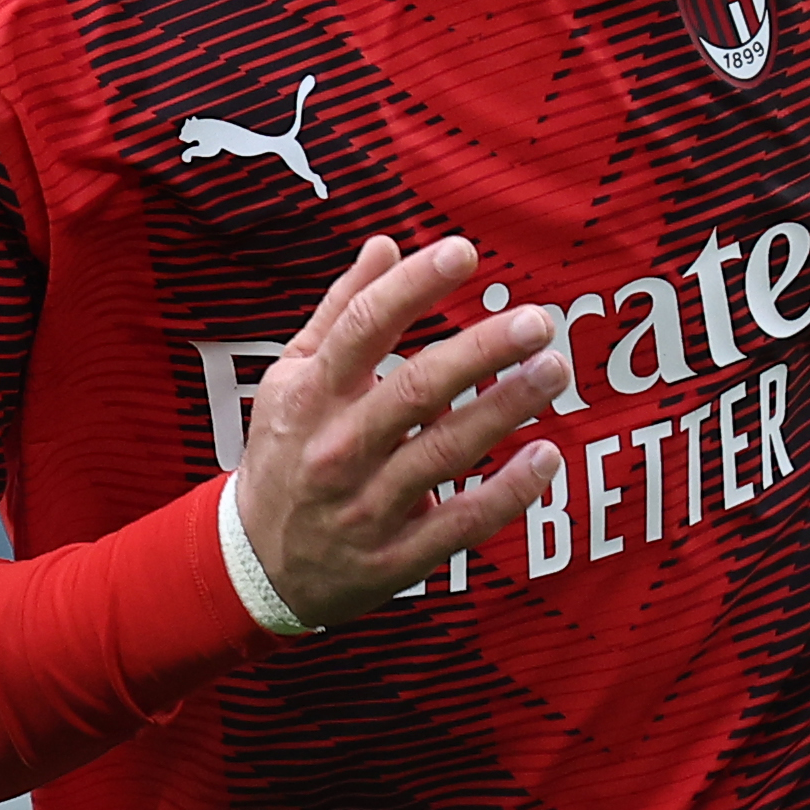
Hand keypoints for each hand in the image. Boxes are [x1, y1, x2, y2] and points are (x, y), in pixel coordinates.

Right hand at [231, 234, 568, 628]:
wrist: (255, 565)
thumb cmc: (283, 454)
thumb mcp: (290, 377)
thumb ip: (340, 311)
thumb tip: (385, 245)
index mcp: (309, 395)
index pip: (363, 328)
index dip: (413, 286)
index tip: (463, 252)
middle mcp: (336, 447)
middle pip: (416, 389)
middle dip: (482, 351)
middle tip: (538, 321)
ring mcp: (366, 506)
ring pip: (445, 451)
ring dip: (505, 408)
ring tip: (554, 370)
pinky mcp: (395, 556)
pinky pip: (460, 523)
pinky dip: (507, 493)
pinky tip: (546, 457)